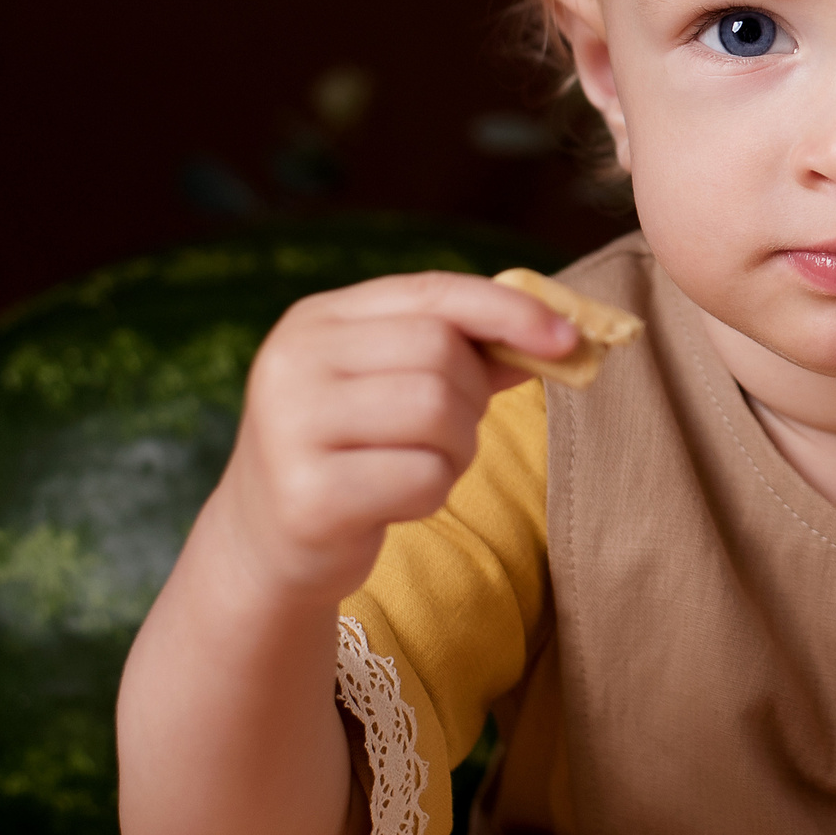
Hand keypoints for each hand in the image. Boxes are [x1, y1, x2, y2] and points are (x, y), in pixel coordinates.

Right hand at [208, 272, 578, 607]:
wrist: (267, 543)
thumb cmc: (353, 451)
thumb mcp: (396, 385)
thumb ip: (468, 352)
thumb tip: (561, 334)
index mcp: (317, 320)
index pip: (432, 291)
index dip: (509, 310)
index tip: (569, 339)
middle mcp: (293, 362)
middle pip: (441, 354)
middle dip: (470, 399)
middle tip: (446, 433)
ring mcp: (292, 428)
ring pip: (438, 413)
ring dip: (456, 449)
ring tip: (419, 465)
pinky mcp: (309, 496)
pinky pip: (424, 478)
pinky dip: (432, 493)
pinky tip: (393, 501)